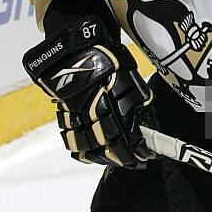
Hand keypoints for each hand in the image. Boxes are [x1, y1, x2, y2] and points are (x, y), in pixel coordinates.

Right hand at [23, 16, 157, 168]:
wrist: (76, 49)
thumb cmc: (109, 60)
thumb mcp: (130, 77)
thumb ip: (138, 100)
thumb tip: (146, 119)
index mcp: (117, 105)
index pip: (130, 139)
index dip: (140, 151)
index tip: (147, 156)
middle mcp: (98, 115)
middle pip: (111, 148)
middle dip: (125, 158)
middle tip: (135, 162)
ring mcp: (79, 117)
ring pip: (91, 148)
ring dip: (104, 158)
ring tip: (116, 159)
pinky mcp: (65, 116)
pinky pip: (72, 141)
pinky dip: (83, 150)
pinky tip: (92, 152)